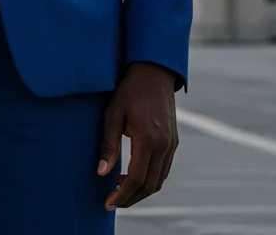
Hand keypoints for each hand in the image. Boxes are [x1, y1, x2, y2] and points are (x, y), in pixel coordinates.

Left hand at [97, 61, 178, 210]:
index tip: (108, 203)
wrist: (153, 72)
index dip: (122, 195)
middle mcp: (164, 145)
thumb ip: (108, 145)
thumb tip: (101, 173)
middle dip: (131, 198)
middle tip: (113, 201)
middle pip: (150, 185)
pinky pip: (164, 169)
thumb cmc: (129, 91)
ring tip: (120, 188)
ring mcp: (172, 144)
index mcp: (148, 139)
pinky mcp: (174, 141)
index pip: (136, 179)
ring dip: (141, 190)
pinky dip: (151, 178)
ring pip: (159, 180)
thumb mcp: (113, 115)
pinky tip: (134, 174)